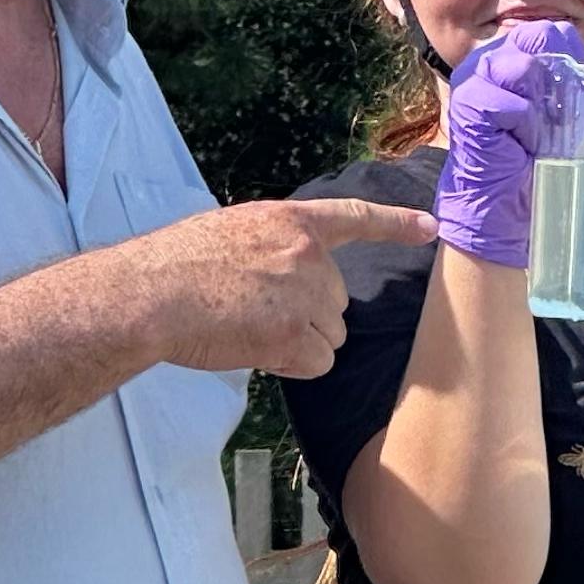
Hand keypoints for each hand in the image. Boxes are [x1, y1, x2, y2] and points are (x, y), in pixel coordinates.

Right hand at [134, 198, 437, 377]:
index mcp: (291, 221)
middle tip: (252, 312)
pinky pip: (317, 363)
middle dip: (305, 316)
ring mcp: (304, 294)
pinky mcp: (295, 334)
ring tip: (246, 329)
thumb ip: (273, 247)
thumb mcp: (232, 232)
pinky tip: (253, 349)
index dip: (397, 224)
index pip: (355, 217)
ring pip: (330, 337)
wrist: (152, 294)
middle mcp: (308, 254)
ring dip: (297, 343)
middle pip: (337, 303)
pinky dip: (290, 366)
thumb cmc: (175, 266)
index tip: (432, 227)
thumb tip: (287, 279)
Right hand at [434, 18, 583, 267]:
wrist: (512, 208)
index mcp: (518, 52)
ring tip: (541, 134)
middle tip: (560, 119)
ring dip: (542, 105)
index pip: (556, 33)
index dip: (576, 65)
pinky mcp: (469, 106)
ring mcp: (476, 79)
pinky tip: (523, 145)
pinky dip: (525, 125)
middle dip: (559, 81)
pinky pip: (507, 103)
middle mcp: (493, 58)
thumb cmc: (546, 158)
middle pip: (539, 38)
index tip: (577, 103)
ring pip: (524, 66)